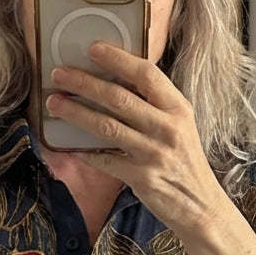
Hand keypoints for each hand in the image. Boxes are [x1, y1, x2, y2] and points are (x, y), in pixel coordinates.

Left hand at [45, 40, 230, 235]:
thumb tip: (118, 84)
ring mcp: (154, 153)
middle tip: (59, 75)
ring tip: (54, 103)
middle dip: (84, 83)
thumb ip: (155, 107)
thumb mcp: (181, 127)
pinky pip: (105, 160)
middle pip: (119, 98)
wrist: (200, 205)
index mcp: (178, 109)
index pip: (146, 74)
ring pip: (107, 126)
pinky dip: (85, 152)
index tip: (93, 49)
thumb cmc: (185, 163)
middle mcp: (167, 128)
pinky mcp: (141, 178)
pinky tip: (68, 144)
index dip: (118, 59)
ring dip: (76, 113)